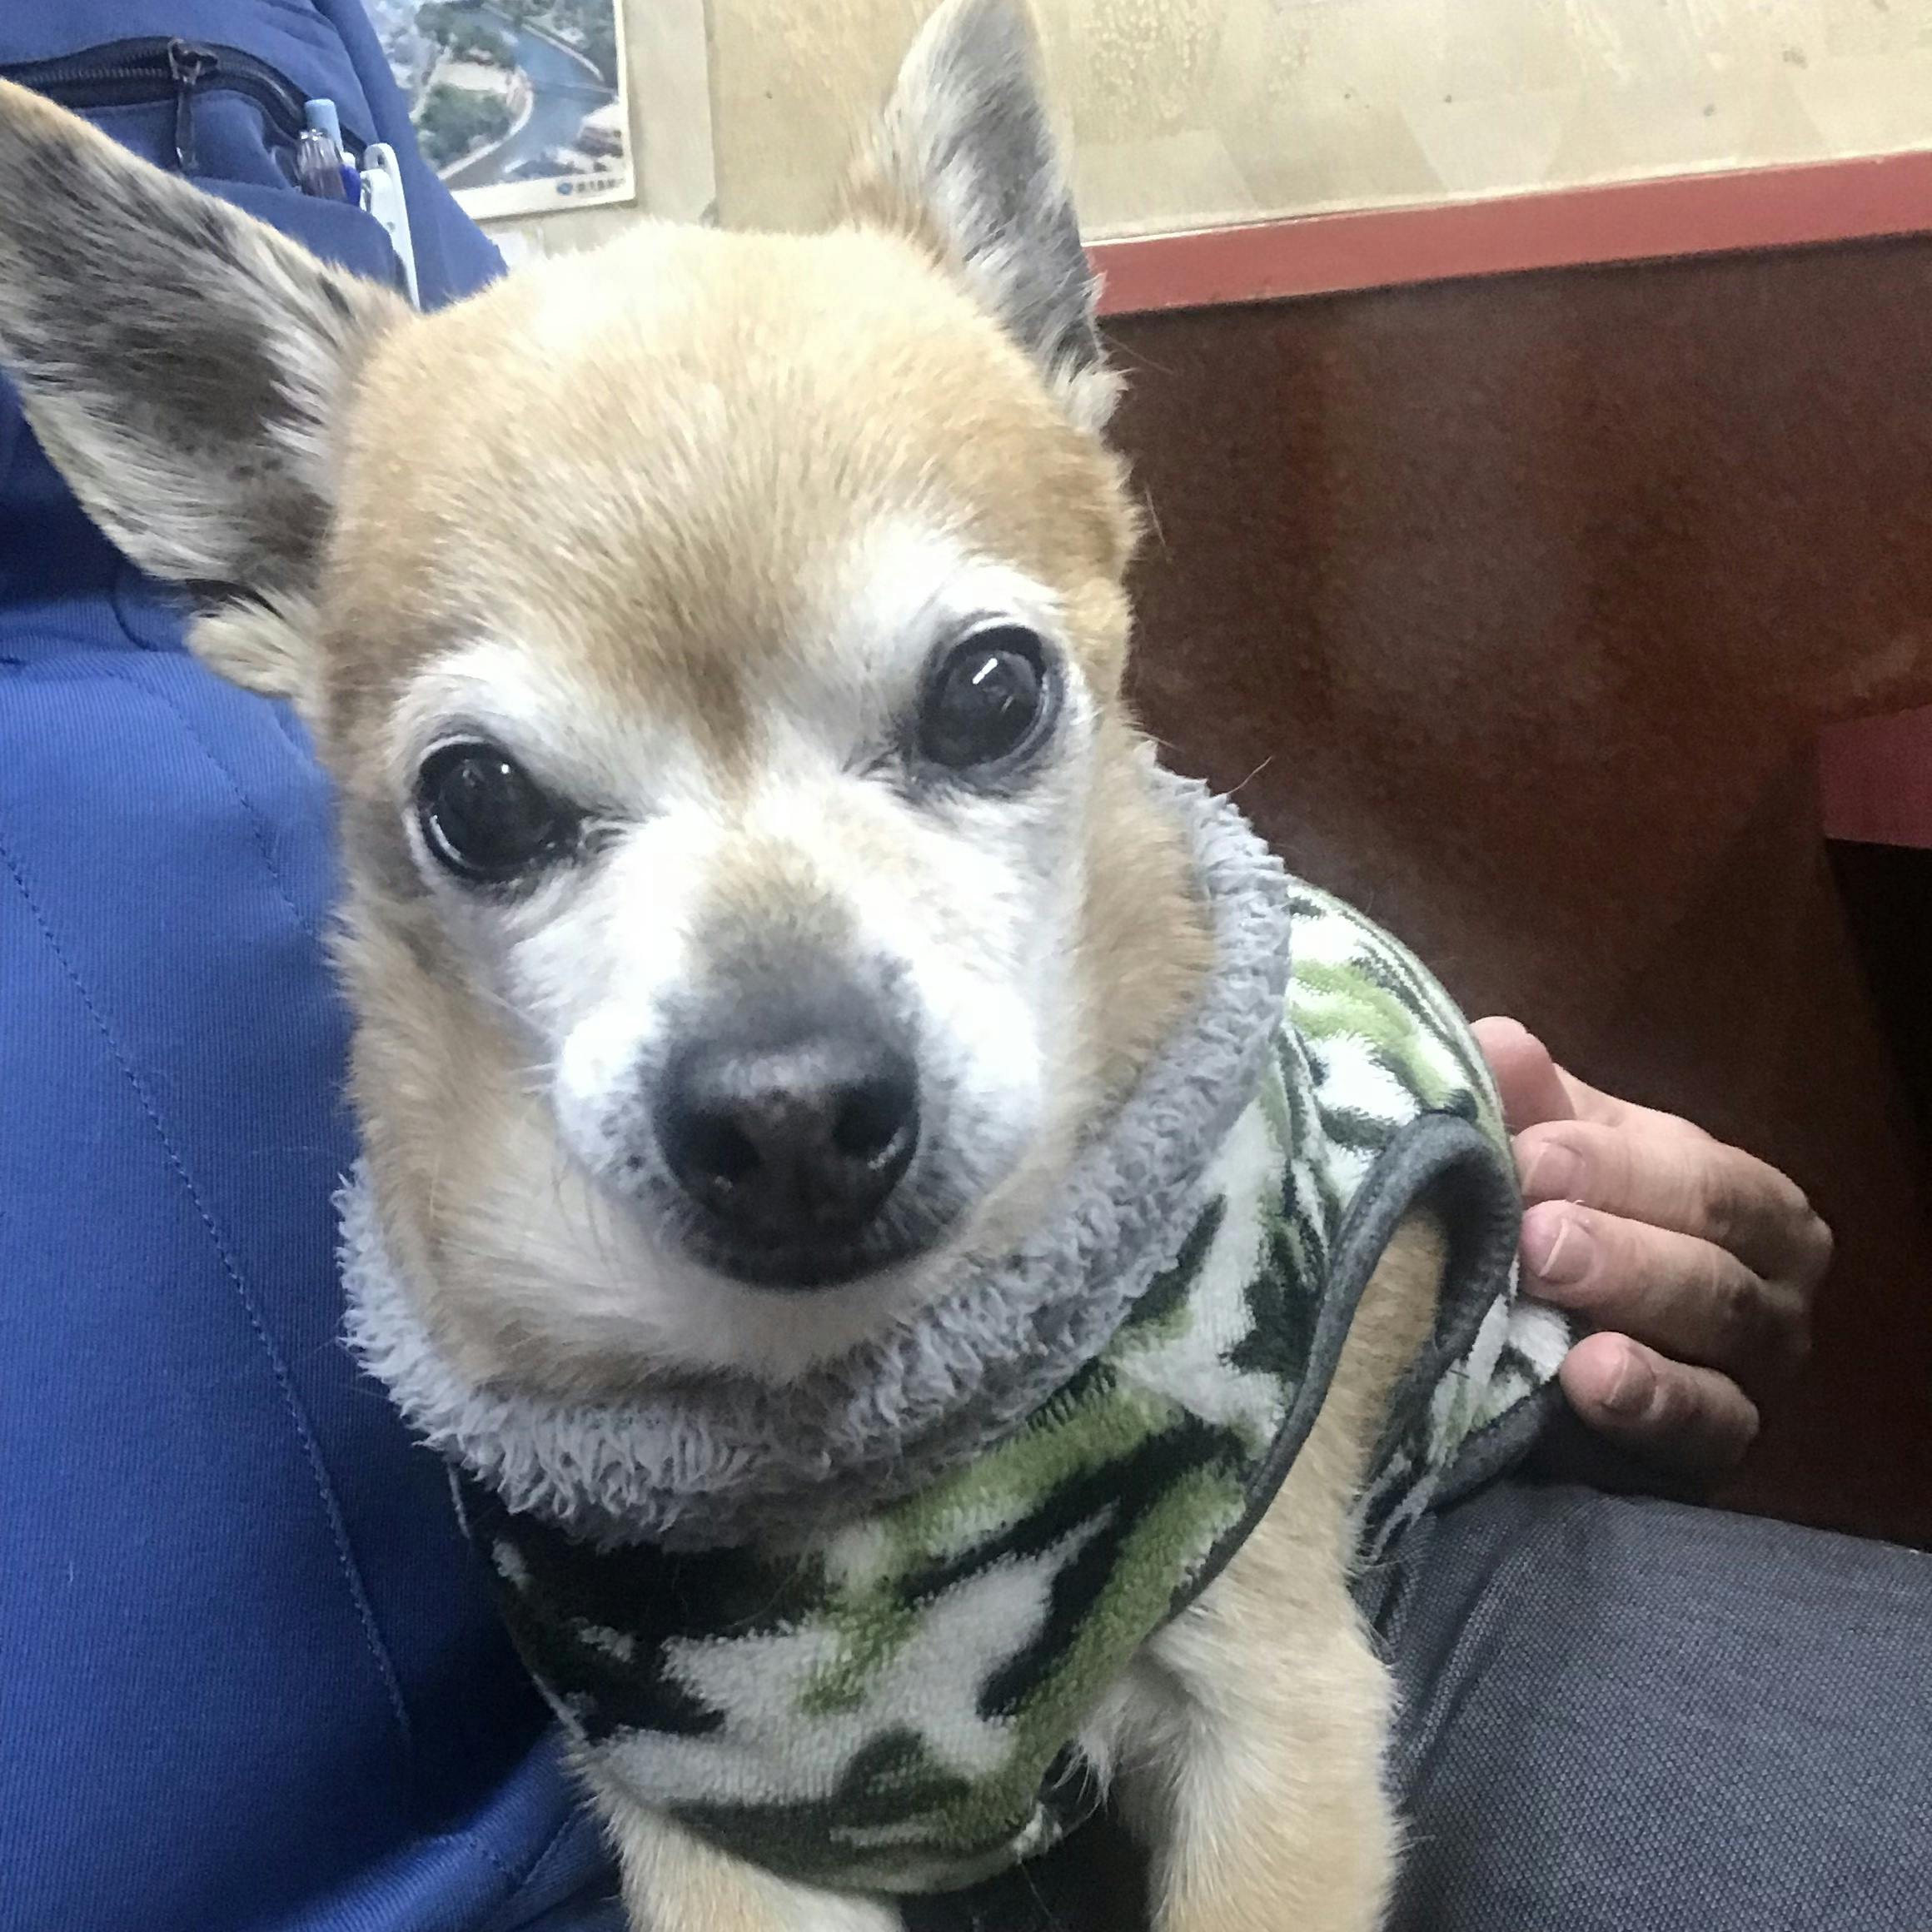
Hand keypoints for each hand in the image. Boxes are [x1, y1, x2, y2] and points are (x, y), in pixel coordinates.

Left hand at [1472, 1018, 1831, 1478]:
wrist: (1519, 1339)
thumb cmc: (1552, 1214)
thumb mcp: (1542, 1150)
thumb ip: (1527, 1104)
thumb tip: (1500, 1044)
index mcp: (1744, 1205)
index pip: (1707, 1182)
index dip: (1620, 1168)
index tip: (1530, 1155)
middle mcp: (1767, 1295)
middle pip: (1717, 1271)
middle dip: (1624, 1250)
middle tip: (1535, 1235)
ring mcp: (1744, 1384)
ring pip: (1717, 1357)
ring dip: (1635, 1328)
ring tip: (1559, 1310)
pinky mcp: (1702, 1460)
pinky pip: (1698, 1438)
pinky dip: (1648, 1410)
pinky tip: (1586, 1386)